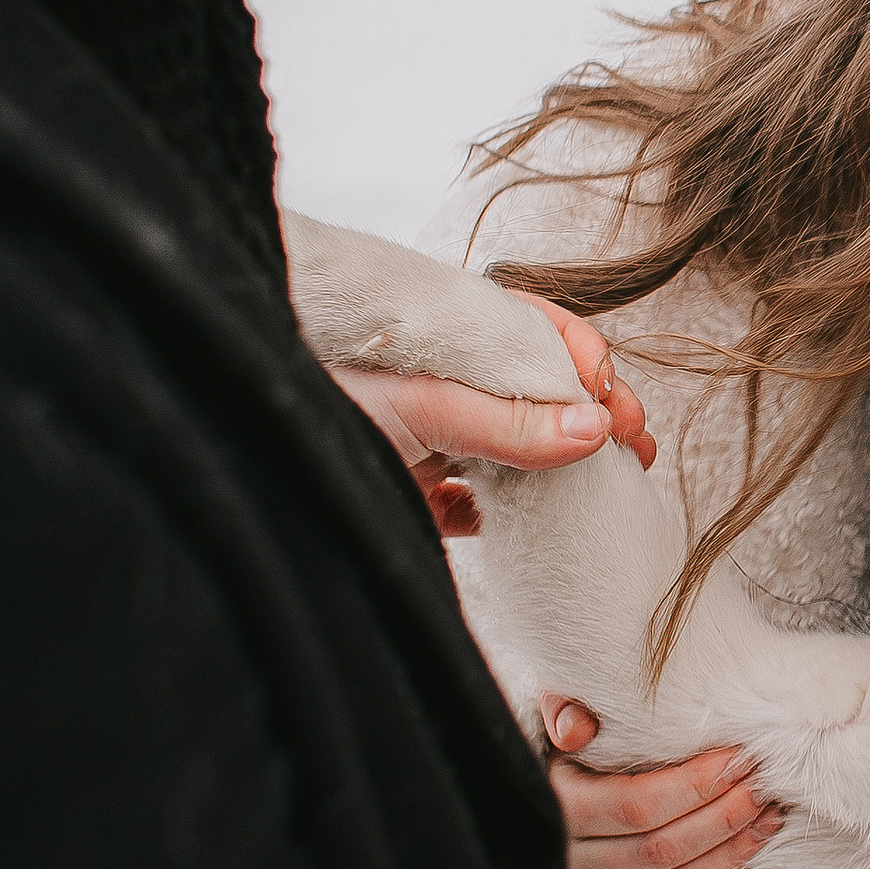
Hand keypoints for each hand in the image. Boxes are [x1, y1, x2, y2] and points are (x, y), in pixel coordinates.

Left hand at [329, 305, 656, 536]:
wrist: (235, 455)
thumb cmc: (309, 398)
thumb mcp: (419, 406)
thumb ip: (505, 422)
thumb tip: (593, 430)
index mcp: (446, 341)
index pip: (538, 338)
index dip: (587, 367)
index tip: (617, 409)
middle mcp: (441, 383)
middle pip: (537, 394)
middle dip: (590, 418)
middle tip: (634, 450)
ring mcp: (428, 437)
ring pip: (515, 449)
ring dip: (564, 468)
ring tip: (611, 487)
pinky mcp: (410, 492)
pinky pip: (473, 505)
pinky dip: (509, 518)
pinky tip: (538, 530)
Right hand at [544, 703, 784, 868]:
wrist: (522, 812)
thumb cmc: (549, 759)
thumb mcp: (547, 726)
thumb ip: (564, 713)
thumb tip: (578, 727)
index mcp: (556, 811)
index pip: (638, 805)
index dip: (696, 786)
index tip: (738, 760)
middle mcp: (568, 865)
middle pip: (662, 850)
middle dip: (725, 818)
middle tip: (763, 788)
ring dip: (727, 857)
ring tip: (765, 822)